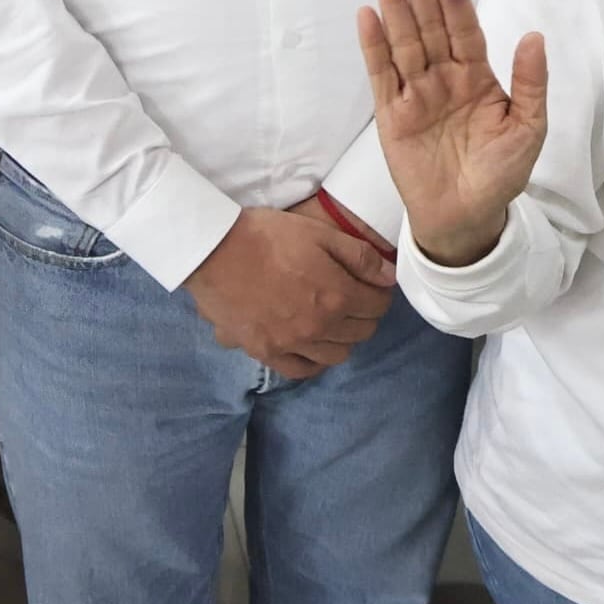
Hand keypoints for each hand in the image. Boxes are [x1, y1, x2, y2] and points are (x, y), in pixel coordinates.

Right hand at [181, 206, 392, 379]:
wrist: (214, 250)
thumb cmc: (267, 235)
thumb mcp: (319, 233)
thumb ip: (360, 256)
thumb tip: (390, 277)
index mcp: (337, 295)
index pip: (377, 305)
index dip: (380, 293)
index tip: (373, 286)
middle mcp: (320, 327)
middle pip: (361, 332)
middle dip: (365, 315)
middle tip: (356, 299)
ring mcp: (292, 344)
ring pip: (337, 356)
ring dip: (343, 339)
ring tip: (333, 321)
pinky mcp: (266, 352)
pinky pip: (301, 370)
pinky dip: (313, 361)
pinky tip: (311, 345)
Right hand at [356, 0, 547, 269]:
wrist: (468, 219)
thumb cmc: (501, 174)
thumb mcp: (528, 129)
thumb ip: (531, 84)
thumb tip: (534, 35)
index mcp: (478, 78)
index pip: (466, 31)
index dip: (456, 2)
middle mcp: (445, 78)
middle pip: (431, 29)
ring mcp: (416, 94)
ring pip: (404, 44)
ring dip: (395, 9)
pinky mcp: (392, 115)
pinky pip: (382, 75)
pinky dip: (374, 47)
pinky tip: (368, 16)